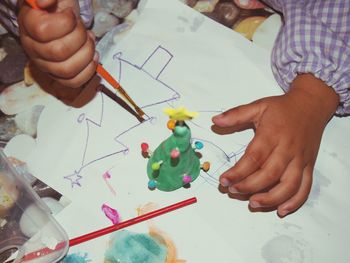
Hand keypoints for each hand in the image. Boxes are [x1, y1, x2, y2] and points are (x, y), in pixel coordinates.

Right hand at [18, 0, 97, 87]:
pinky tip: (93, 56)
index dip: (66, 22)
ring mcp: (46, 65)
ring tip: (89, 41)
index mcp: (28, 26)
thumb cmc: (59, 8)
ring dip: (86, 54)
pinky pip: (73, 82)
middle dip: (80, 38)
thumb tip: (44, 3)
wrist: (63, 19)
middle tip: (83, 29)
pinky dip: (88, 70)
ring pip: (67, 70)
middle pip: (59, 52)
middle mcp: (33, 49)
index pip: (44, 31)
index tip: (71, 15)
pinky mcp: (59, 76)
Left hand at [212, 74, 338, 216]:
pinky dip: (295, 202)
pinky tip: (281, 210)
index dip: (237, 172)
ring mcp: (300, 159)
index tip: (223, 180)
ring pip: (289, 185)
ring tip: (253, 204)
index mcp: (272, 134)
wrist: (311, 105)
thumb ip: (236, 114)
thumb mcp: (258, 106)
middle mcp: (288, 149)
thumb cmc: (282, 108)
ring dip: (271, 198)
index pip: (254, 157)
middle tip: (232, 192)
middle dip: (249, 186)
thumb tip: (215, 121)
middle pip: (269, 174)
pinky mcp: (309, 165)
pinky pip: (305, 187)